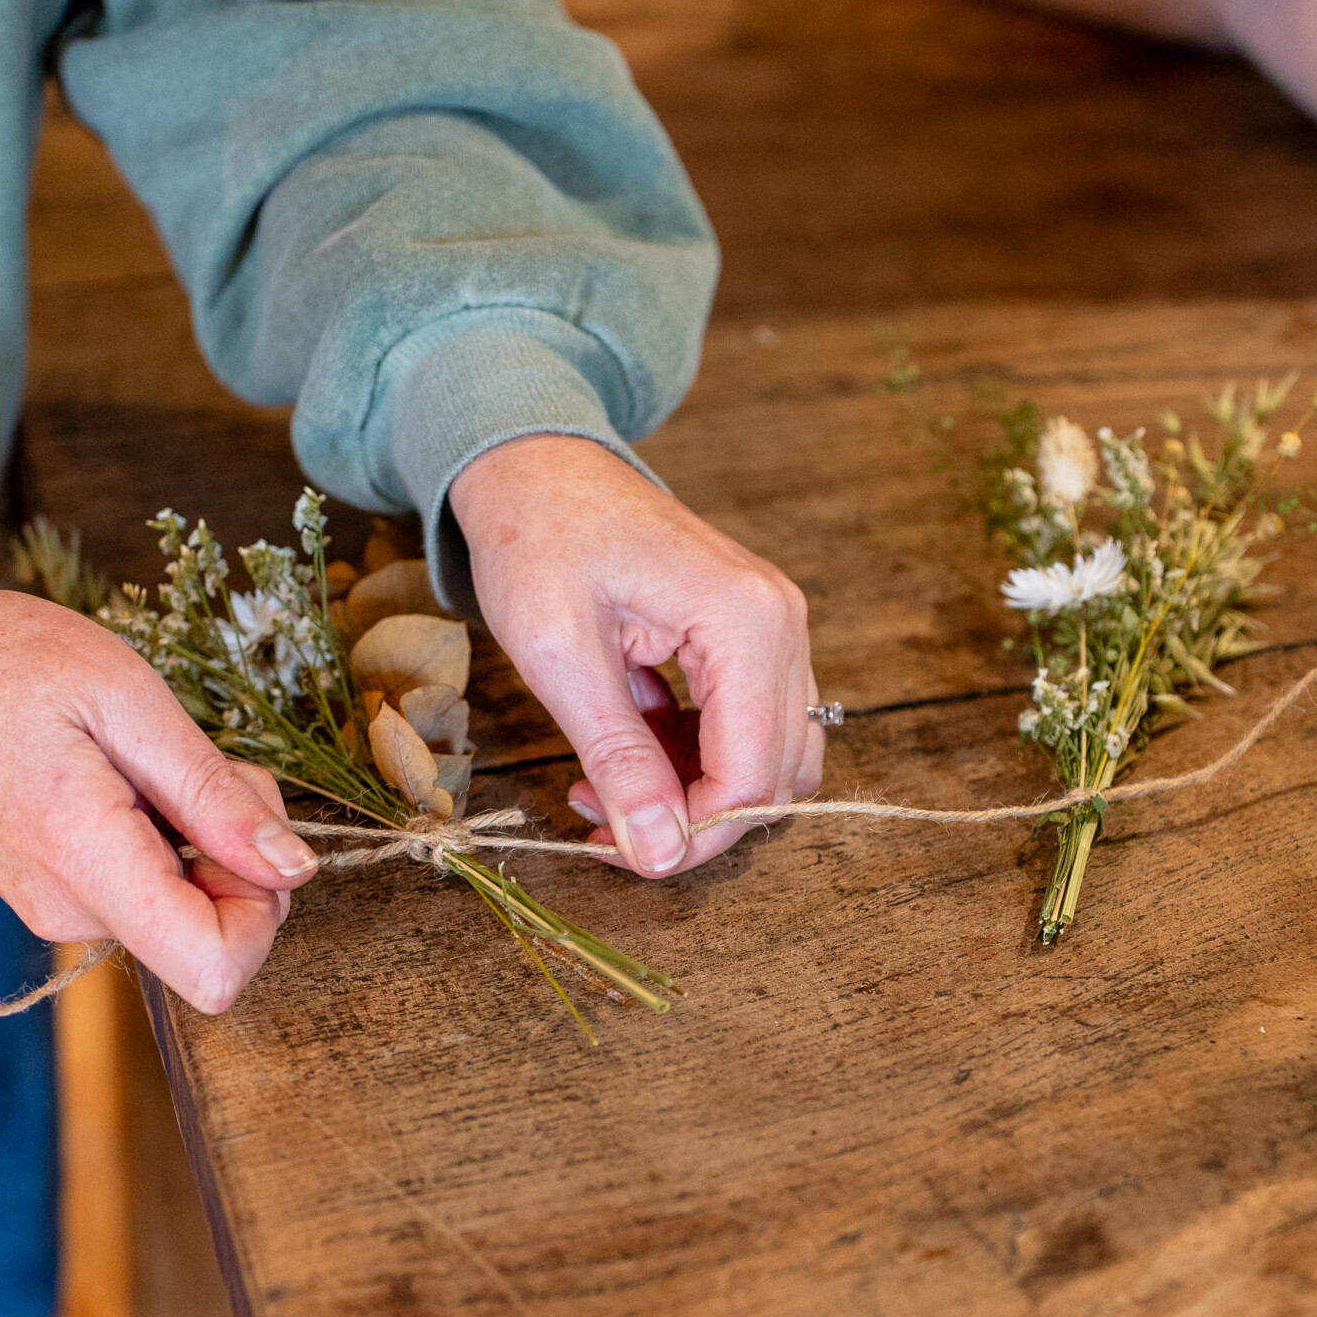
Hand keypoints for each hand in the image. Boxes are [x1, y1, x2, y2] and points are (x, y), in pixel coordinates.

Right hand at [0, 565, 317, 1012]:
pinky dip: (165, 834)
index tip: (247, 828)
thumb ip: (213, 797)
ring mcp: (56, 911)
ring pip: (187, 906)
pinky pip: (148, 888)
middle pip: (214, 932)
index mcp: (86, 863)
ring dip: (201, 835)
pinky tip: (125, 774)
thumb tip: (294, 869)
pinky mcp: (53, 895)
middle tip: (194, 759)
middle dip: (239, 851)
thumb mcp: (126, 698)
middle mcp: (69, 912)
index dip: (266, 908)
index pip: (217, 971)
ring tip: (143, 755)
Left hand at [450, 435, 822, 876]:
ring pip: (769, 757)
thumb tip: (660, 852)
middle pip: (774, 775)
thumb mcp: (561, 656)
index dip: (692, 834)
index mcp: (746, 622)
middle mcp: (781, 624)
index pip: (753, 775)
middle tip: (603, 828)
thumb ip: (618, 757)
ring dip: (695, 794)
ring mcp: (773, 627)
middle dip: (692, 820)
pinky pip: (747, 726)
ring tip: (605, 788)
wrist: (535, 463)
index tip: (620, 852)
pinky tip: (623, 752)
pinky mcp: (750, 636)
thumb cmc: (538, 537)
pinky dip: (693, 758)